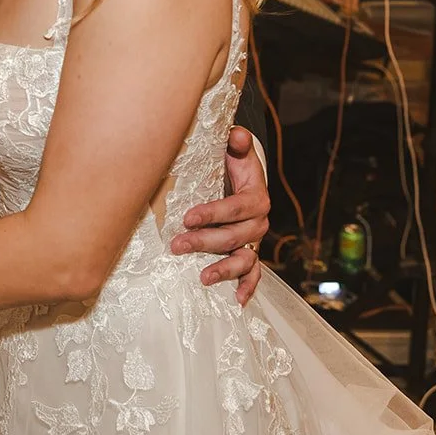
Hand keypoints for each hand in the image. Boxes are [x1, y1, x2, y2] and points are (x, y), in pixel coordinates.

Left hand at [169, 125, 269, 305]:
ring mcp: (254, 240)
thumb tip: (236, 134)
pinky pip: (254, 273)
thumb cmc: (233, 165)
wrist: (242, 179)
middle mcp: (259, 222)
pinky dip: (248, 287)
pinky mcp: (249, 253)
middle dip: (204, 242)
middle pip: (234, 237)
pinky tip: (236, 300)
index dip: (214, 213)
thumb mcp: (235, 151)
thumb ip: (236, 143)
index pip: (237, 208)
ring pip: (244, 259)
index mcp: (256, 197)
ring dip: (224, 269)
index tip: (188, 217)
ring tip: (203, 277)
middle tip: (176, 245)